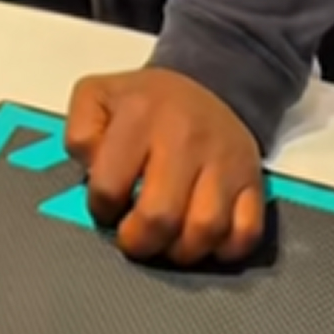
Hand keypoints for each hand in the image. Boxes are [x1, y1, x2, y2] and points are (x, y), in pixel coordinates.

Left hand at [65, 67, 263, 266]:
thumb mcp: (97, 96)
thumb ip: (80, 132)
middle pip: (160, 216)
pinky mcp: (253, 181)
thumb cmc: (147, 102)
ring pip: (206, 230)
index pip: (109, 186)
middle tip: (134, 238)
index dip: (101, 208)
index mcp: (140, 115)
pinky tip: (204, 240)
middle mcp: (186, 136)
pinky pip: (245, 233)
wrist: (209, 83)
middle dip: (139, 242)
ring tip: (167, 241)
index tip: (106, 206)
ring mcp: (225, 160)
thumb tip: (91, 172)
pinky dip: (224, 249)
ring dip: (180, 250)